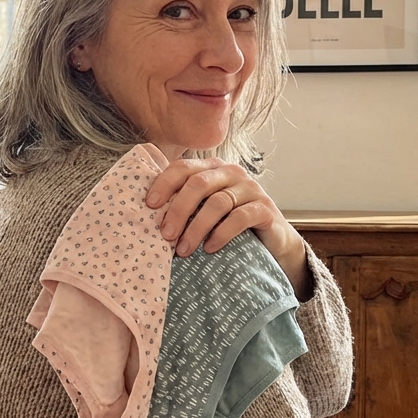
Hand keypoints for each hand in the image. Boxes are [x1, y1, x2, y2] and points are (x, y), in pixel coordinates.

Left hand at [144, 153, 312, 299]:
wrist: (272, 242)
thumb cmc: (230, 225)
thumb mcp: (205, 210)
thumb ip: (184, 204)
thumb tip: (145, 212)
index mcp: (212, 169)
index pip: (183, 167)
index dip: (164, 183)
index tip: (149, 205)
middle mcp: (231, 173)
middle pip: (198, 184)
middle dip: (178, 210)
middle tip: (165, 235)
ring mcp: (251, 189)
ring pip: (217, 203)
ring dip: (196, 228)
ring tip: (183, 250)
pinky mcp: (265, 208)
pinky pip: (240, 217)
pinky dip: (221, 234)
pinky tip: (210, 249)